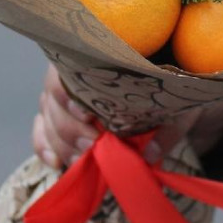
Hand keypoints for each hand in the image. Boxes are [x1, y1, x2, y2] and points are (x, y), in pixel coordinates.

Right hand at [32, 63, 222, 168]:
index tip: (87, 115)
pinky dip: (44, 147)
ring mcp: (65, 95)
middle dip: (68, 127)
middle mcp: (75, 73)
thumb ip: (168, 127)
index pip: (69, 69)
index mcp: (101, 58)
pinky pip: (42, 130)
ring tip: (80, 160)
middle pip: (54, 98)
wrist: (171, 94)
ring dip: (60, 143)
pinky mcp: (62, 117)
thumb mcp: (180, 105)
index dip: (70, 93)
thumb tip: (149, 154)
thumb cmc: (172, 90)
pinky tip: (56, 163)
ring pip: (47, 116)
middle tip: (90, 146)